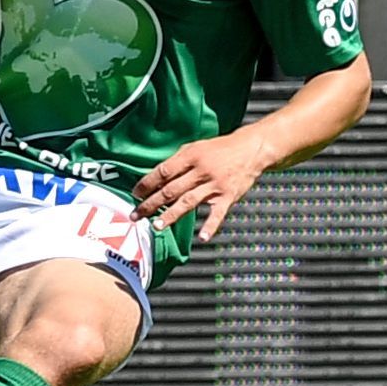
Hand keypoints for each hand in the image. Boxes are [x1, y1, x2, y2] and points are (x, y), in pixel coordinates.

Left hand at [132, 130, 272, 239]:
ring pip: (188, 202)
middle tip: (136, 215)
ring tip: (157, 226)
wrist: (251, 149)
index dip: (147, 183)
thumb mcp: (195, 147)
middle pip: (171, 189)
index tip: (135, 194)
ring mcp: (215, 184)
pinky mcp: (228, 196)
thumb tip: (156, 178)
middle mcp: (201, 170)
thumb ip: (178, 162)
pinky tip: (202, 237)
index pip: (163, 172)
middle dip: (151, 203)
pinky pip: (218, 213)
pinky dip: (210, 225)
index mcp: (190, 156)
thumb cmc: (219, 149)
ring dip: (171, 215)